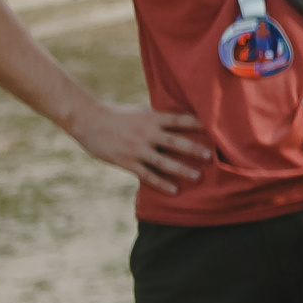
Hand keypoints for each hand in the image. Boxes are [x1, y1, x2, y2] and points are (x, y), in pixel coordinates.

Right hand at [69, 100, 208, 192]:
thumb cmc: (116, 114)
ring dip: (182, 169)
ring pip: (163, 162)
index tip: (215, 129)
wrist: (87, 120)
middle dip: (194, 149)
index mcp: (152, 118)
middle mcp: (146, 133)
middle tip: (212, 156)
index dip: (198, 124)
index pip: (180, 120)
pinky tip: (174, 190)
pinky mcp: (127, 162)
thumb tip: (181, 122)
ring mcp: (137, 149)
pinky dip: (161, 183)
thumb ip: (158, 119)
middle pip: (176, 142)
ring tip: (197, 176)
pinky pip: (147, 175)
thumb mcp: (140, 112)